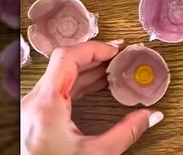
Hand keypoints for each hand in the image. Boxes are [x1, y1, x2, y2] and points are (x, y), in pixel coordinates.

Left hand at [21, 41, 163, 154]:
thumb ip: (125, 133)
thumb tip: (150, 116)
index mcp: (45, 104)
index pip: (66, 58)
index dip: (94, 49)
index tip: (116, 51)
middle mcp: (33, 101)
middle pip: (64, 64)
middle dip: (95, 58)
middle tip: (120, 57)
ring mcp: (32, 108)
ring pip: (61, 76)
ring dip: (88, 71)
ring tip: (114, 71)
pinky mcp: (35, 117)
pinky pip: (57, 90)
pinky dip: (79, 85)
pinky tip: (98, 87)